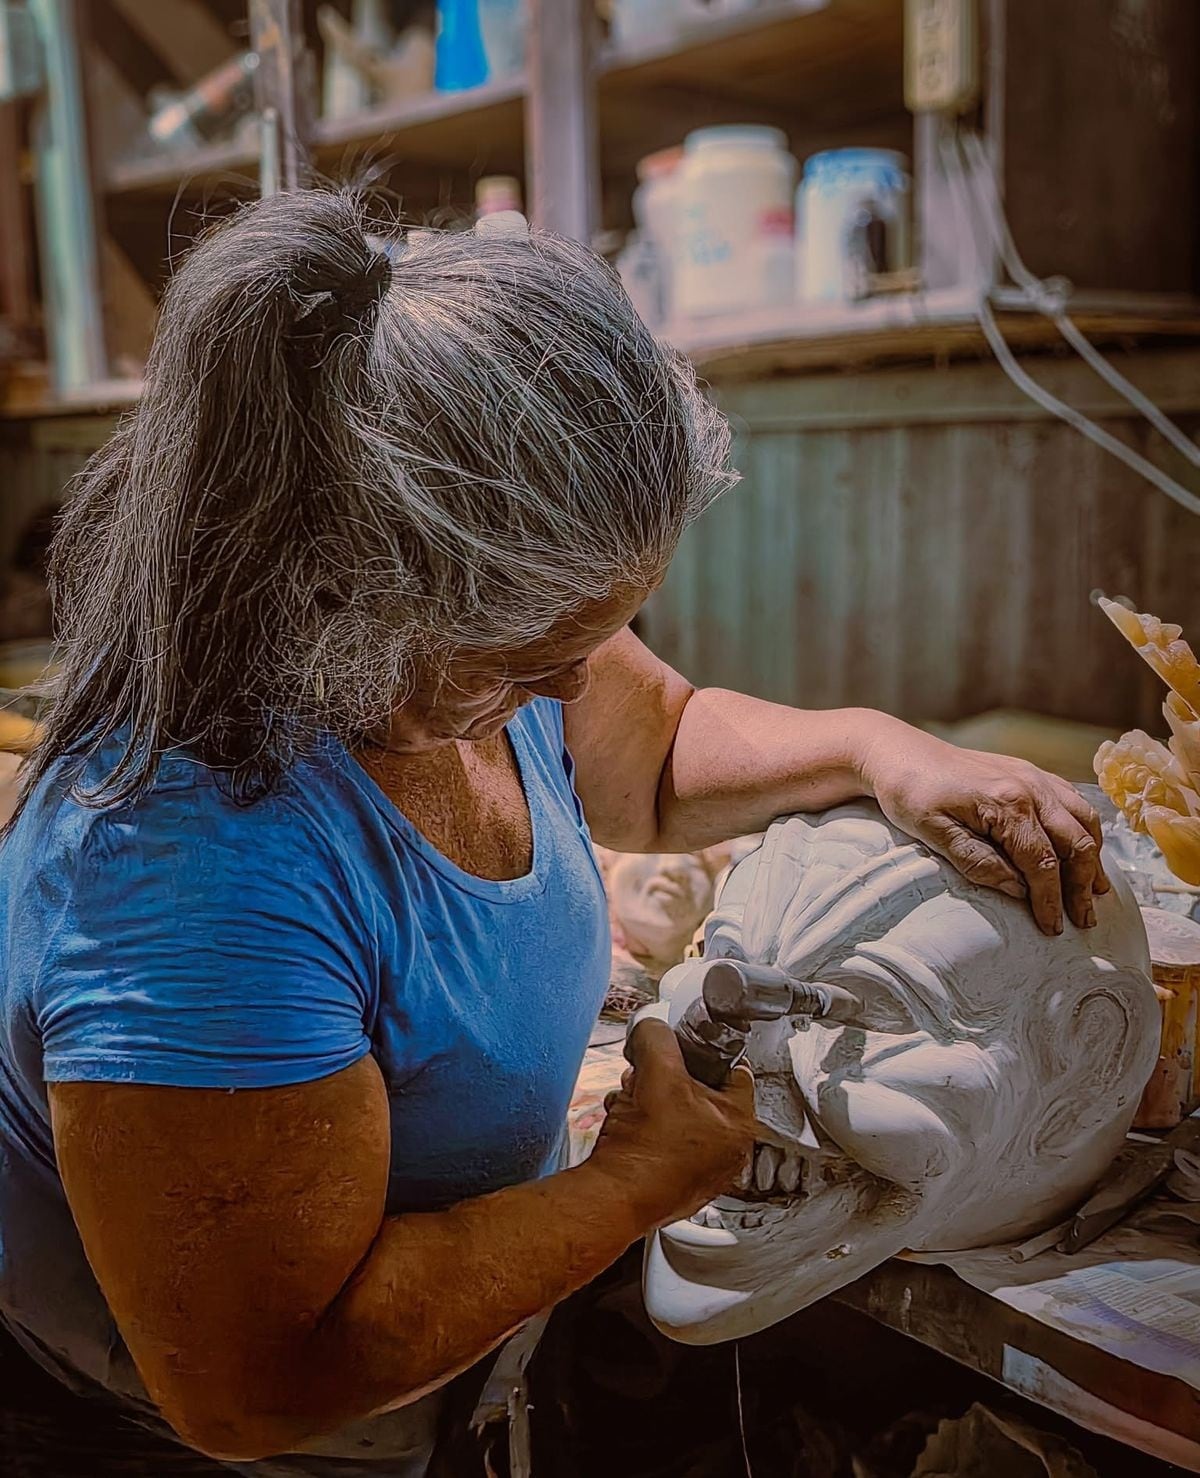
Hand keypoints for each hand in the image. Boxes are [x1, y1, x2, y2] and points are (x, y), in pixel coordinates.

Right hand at [591, 1017, 755, 1228]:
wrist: (613, 1197)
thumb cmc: (646, 1150)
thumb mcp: (656, 1073)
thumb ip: (657, 1038)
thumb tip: (652, 1027)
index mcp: (738, 1125)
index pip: (732, 1067)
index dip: (700, 1051)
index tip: (679, 1046)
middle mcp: (726, 1151)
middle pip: (699, 1090)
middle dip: (666, 1077)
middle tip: (647, 1076)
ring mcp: (699, 1169)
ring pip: (676, 1113)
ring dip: (648, 1100)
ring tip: (630, 1102)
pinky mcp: (672, 1180)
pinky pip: (661, 1138)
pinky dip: (641, 1127)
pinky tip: (625, 1125)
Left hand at [861, 726, 1108, 934]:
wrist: (899, 752)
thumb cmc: (910, 793)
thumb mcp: (933, 833)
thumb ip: (978, 863)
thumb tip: (1019, 890)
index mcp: (1008, 804)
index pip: (1043, 863)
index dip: (1051, 900)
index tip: (1053, 929)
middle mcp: (1031, 786)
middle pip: (1076, 843)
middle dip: (1082, 886)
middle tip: (1083, 920)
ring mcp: (1034, 775)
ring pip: (1084, 820)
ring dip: (1093, 857)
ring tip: (1094, 891)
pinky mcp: (1030, 772)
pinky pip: (1073, 801)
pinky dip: (1085, 830)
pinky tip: (1083, 849)